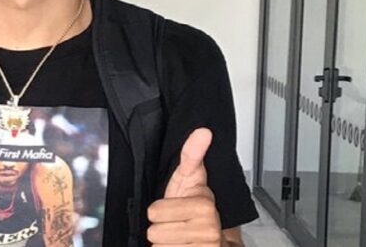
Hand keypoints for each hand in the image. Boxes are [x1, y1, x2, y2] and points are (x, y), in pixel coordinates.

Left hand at [146, 128, 222, 245]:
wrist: (211, 239)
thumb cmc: (195, 209)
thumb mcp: (189, 179)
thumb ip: (191, 155)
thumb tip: (202, 131)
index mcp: (204, 206)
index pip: (154, 211)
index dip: (158, 210)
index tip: (174, 208)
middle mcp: (209, 231)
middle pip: (154, 232)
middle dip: (161, 228)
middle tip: (175, 223)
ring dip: (164, 243)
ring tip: (177, 236)